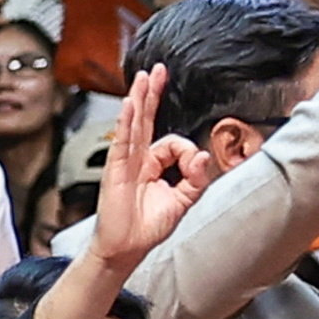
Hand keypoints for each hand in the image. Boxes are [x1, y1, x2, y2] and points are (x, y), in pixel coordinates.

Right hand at [83, 65, 200, 277]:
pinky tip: (129, 105)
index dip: (187, 152)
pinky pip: (122, 141)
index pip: (173, 143)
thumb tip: (203, 155)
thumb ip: (196, 178)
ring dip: (139, 98)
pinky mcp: (115, 170)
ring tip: (143, 76)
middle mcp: (138, 159)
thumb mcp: (183, 201)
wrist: (125, 248)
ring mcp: (125, 162)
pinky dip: (126, 122)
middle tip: (157, 70)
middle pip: (147, 119)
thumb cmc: (147, 227)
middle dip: (153, 93)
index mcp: (153, 165)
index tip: (192, 168)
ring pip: (135, 124)